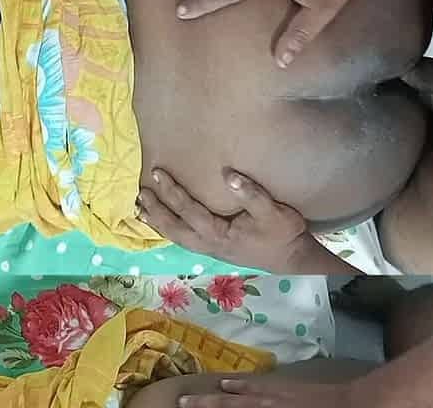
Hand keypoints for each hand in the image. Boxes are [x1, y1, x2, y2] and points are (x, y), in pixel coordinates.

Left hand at [137, 167, 307, 269]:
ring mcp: (209, 249)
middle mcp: (208, 243)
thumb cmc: (283, 234)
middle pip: (174, 227)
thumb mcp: (273, 211)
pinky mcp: (213, 249)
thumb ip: (251, 193)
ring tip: (140, 210)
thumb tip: (228, 174)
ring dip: (158, 223)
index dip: (171, 191)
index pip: (188, 210)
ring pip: (176, 236)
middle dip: (156, 209)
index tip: (157, 173)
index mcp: (218, 233)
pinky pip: (183, 239)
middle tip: (140, 193)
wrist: (292, 259)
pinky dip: (169, 231)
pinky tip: (162, 224)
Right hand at [178, 378, 350, 407]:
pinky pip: (261, 384)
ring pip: (244, 392)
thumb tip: (242, 397)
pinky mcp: (292, 387)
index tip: (187, 407)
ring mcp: (280, 394)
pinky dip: (245, 385)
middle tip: (183, 400)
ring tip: (205, 392)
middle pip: (232, 404)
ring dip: (223, 393)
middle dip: (207, 404)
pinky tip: (236, 383)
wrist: (363, 407)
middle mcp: (269, 403)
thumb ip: (264, 406)